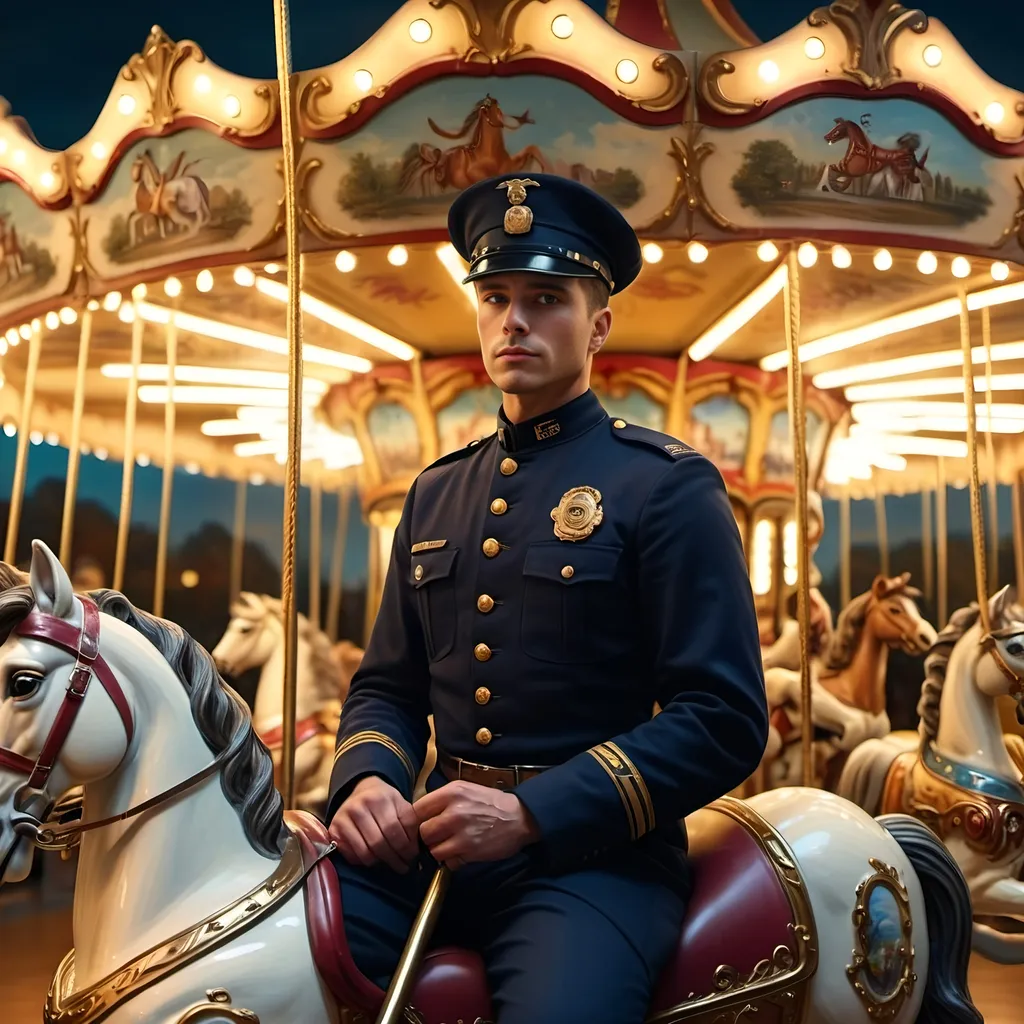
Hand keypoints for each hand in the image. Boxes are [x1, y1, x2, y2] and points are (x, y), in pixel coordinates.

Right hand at [329, 775, 419, 872]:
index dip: (406, 847)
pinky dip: (365, 862)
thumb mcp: (399, 803)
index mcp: (379, 798)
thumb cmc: (384, 801)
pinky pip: (353, 855)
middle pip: (380, 842)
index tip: (413, 856)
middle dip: (395, 858)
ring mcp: (344, 818)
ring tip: (392, 864)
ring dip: (381, 863)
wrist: (361, 790)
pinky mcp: (334, 830)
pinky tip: (375, 860)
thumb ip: (409, 821)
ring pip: (366, 852)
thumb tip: (420, 846)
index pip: (395, 829)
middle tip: (404, 867)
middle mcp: (359, 807)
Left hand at [413, 781, 539, 868]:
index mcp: (451, 792)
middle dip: (428, 837)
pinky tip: (461, 852)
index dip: (417, 820)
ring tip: (450, 845)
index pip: (417, 809)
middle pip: (422, 832)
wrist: (519, 816)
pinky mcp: (469, 851)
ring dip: (439, 851)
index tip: (422, 825)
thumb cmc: (489, 803)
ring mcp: (462, 833)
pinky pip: (448, 862)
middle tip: (437, 837)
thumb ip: (442, 800)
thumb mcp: (465, 790)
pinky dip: (452, 861)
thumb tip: (419, 815)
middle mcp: (454, 811)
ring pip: (433, 850)